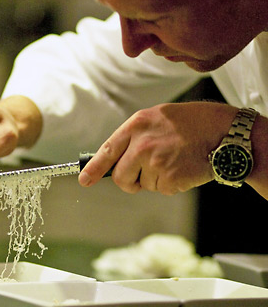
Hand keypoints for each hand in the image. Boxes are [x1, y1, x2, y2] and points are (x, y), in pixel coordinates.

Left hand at [78, 102, 237, 194]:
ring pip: (142, 184)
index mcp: (137, 125)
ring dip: (155, 179)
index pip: (107, 150)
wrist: (223, 131)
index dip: (93, 168)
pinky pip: (161, 189)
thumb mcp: (157, 117)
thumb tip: (116, 158)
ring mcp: (155, 163)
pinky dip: (171, 183)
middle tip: (142, 175)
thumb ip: (135, 135)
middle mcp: (142, 144)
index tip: (84, 180)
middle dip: (128, 181)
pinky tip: (182, 167)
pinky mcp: (169, 180)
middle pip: (120, 177)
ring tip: (174, 160)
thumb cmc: (192, 123)